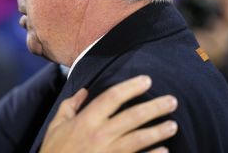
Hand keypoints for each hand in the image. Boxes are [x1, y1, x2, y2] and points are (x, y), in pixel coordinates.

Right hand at [40, 75, 177, 152]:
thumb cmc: (54, 150)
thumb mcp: (56, 125)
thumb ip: (70, 106)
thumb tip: (84, 91)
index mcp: (86, 120)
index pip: (112, 97)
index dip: (131, 87)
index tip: (146, 80)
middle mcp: (100, 134)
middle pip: (132, 116)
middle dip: (154, 107)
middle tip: (172, 101)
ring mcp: (109, 152)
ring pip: (139, 139)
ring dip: (158, 131)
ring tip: (173, 125)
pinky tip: (165, 151)